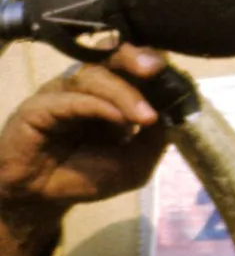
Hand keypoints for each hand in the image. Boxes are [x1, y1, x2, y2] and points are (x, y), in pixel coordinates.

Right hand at [0, 49, 174, 255]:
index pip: (131, 62)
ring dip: (124, 93)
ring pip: (92, 75)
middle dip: (136, 58)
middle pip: (109, 56)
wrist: (41, 199)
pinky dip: (97, 105)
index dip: (152, 61)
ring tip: (147, 117)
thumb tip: (176, 116)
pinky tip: (118, 119)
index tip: (175, 73)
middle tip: (157, 70)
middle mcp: (84, 86)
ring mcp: (59, 94)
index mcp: (110, 91)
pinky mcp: (37, 109)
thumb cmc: (86, 175)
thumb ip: (156, 140)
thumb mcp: (135, 163)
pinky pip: (69, 100)